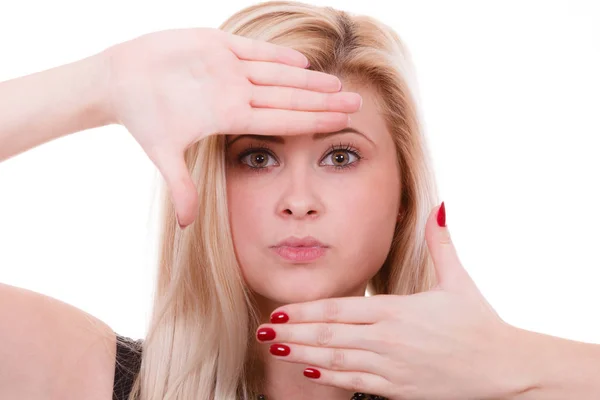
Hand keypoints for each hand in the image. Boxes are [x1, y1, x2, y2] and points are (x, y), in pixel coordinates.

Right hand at [102, 27, 361, 226]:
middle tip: (357, 104)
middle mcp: (236, 93)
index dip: (311, 122)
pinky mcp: (215, 45)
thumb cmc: (141, 116)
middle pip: (289, 98)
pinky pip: (252, 50)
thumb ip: (180, 186)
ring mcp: (228, 69)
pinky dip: (276, 53)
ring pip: (277, 74)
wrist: (120, 81)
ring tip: (339, 83)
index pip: (281, 121)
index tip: (339, 126)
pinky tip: (303, 60)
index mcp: (229, 116)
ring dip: (308, 79)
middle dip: (323, 101)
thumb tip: (186, 227)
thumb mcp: (162, 152)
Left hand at [256, 203, 534, 399]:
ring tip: (276, 350)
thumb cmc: (480, 324)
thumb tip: (440, 205)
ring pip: (336, 359)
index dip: (305, 310)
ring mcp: (391, 367)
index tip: (279, 310)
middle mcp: (388, 339)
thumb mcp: (458, 280)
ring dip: (303, 354)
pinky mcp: (399, 389)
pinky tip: (310, 370)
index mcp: (397, 311)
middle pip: (329, 334)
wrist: (503, 370)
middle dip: (292, 333)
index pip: (339, 309)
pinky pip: (356, 382)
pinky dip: (330, 376)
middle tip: (263, 331)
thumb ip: (441, 243)